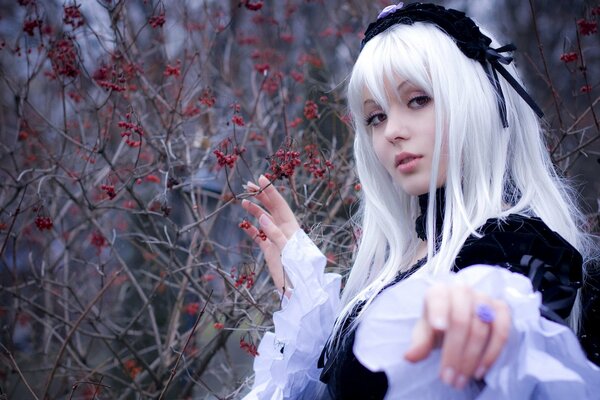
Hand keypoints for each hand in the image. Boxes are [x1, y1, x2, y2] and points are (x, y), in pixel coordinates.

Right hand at [240, 175, 300, 294]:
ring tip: (243, 201)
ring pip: (264, 220)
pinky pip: (259, 236)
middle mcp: (283, 230)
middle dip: (261, 196)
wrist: (298, 289)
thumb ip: (275, 233)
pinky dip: (251, 229)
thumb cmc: (297, 269)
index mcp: (291, 226)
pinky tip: (243, 224)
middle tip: (248, 185)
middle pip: (271, 208)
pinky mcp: (270, 250)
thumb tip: (262, 217)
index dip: (270, 191)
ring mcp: (276, 239)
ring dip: (254, 210)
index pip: (279, 204)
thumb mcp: (287, 249)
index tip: (261, 178)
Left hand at [404, 284, 510, 388]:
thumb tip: (409, 356)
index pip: (439, 299)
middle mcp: (462, 291)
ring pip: (481, 329)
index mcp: (439, 292)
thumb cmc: (438, 326)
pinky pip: (501, 332)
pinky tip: (479, 371)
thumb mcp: (425, 333)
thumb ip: (419, 343)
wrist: (459, 321)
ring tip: (460, 380)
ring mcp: (484, 299)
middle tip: (447, 378)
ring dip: (471, 359)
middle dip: (454, 353)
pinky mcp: (501, 310)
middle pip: (461, 320)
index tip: (438, 328)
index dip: (439, 312)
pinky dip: (492, 353)